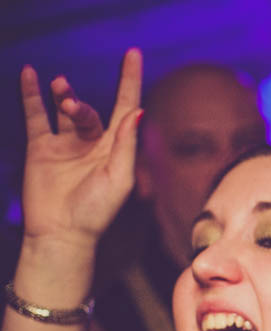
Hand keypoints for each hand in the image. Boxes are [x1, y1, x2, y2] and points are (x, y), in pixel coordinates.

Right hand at [20, 49, 142, 248]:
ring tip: (60, 86)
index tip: (133, 53)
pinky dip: (33, 94)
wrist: (62, 233)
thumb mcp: (119, 177)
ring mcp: (66, 144)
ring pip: (65, 108)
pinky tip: (31, 74)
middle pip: (92, 110)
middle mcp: (93, 143)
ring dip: (64, 94)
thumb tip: (137, 111)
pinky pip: (36, 115)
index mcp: (117, 148)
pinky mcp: (41, 148)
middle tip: (71, 103)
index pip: (126, 106)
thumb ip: (126, 143)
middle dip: (81, 104)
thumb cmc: (97, 211)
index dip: (130, 80)